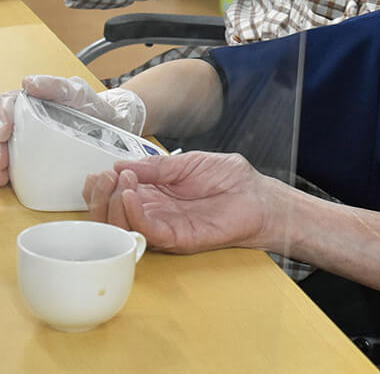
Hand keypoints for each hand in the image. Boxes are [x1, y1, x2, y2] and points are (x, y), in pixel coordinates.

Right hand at [0, 75, 145, 186]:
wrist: (113, 127)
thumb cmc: (92, 106)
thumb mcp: (77, 92)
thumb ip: (56, 86)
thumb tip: (28, 83)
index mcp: (28, 103)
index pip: (4, 108)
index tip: (4, 133)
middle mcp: (23, 120)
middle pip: (0, 130)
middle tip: (2, 161)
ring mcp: (28, 138)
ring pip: (3, 147)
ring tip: (2, 175)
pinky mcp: (35, 156)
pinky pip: (14, 163)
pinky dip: (6, 172)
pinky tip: (7, 180)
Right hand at [83, 151, 280, 253]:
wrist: (257, 195)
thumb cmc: (229, 179)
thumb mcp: (187, 162)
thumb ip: (155, 166)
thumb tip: (120, 165)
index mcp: (154, 194)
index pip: (115, 195)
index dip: (101, 186)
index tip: (100, 172)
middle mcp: (154, 213)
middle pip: (110, 215)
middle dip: (100, 196)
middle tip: (104, 178)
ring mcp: (163, 227)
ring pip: (122, 227)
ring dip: (112, 204)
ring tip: (120, 182)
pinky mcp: (176, 238)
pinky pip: (146, 231)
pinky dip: (132, 214)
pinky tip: (130, 194)